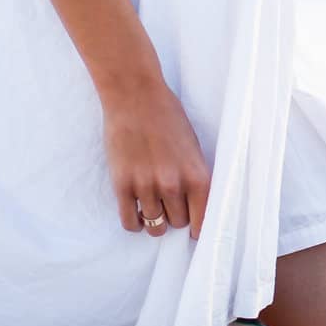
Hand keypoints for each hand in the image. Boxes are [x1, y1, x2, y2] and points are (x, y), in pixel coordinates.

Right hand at [102, 75, 211, 238]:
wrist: (135, 95)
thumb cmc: (167, 116)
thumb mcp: (192, 146)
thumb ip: (194, 178)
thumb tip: (196, 209)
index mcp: (196, 175)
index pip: (203, 221)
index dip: (198, 227)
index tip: (194, 229)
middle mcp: (173, 184)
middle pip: (178, 223)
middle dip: (175, 216)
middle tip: (170, 202)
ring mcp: (146, 186)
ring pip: (155, 226)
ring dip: (155, 219)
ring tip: (153, 204)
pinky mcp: (122, 186)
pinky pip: (130, 222)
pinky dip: (135, 222)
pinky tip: (137, 210)